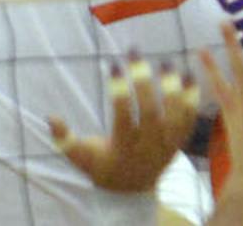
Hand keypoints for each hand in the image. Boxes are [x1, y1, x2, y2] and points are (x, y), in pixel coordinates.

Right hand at [49, 53, 199, 193]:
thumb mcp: (81, 158)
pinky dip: (192, 100)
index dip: (119, 91)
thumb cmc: (103, 167)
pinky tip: (190, 76)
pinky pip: (189, 120)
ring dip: (173, 88)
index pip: (124, 117)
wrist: (132, 190)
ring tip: (166, 62)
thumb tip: (50, 117)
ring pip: (174, 116)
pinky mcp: (178, 142)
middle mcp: (148, 147)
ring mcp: (166, 145)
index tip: (113, 64)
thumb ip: (65, 140)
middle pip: (151, 112)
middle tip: (135, 52)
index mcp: (124, 148)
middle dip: (143, 81)